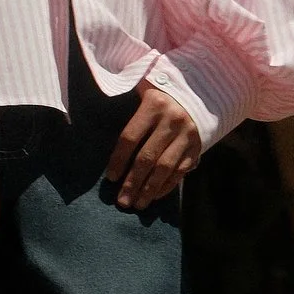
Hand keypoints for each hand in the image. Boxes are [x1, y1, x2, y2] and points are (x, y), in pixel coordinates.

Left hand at [106, 82, 201, 211]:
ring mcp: (187, 134)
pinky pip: (181, 170)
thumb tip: (93, 115)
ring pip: (165, 168)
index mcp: (154, 105)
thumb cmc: (160, 93)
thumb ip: (123, 99)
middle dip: (133, 182)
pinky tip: (155, 195)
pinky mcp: (197, 146)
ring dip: (150, 189)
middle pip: (147, 157)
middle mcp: (172, 120)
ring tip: (137, 204)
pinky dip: (168, 185)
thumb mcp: (142, 88)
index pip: (130, 137)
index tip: (111, 178)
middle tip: (122, 201)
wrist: (199, 91)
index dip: (119, 160)